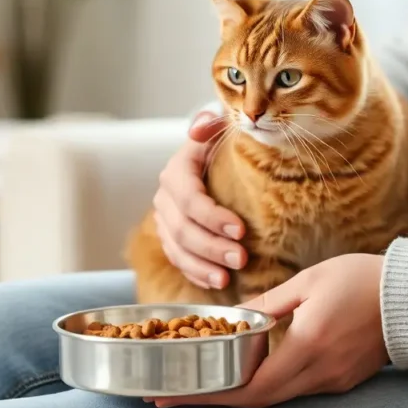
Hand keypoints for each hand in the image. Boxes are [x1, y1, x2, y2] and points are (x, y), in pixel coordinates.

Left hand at [152, 254, 389, 407]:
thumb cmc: (363, 279)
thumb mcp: (310, 281)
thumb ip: (271, 303)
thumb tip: (236, 317)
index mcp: (308, 345)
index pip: (249, 387)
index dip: (208, 395)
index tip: (172, 395)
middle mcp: (320, 372)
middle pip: (258, 400)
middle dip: (214, 398)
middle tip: (175, 391)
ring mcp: (334, 381)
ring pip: (277, 397)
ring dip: (241, 392)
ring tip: (205, 380)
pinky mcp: (344, 380)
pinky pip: (298, 389)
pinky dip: (269, 384)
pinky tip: (249, 370)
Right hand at [153, 110, 246, 288]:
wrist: (216, 160)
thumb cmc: (223, 146)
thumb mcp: (221, 130)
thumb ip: (212, 126)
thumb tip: (201, 128)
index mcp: (177, 171)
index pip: (189, 198)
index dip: (212, 217)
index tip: (241, 230)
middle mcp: (165, 197)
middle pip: (183, 229)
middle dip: (212, 247)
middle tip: (241, 259)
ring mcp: (165, 220)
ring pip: (178, 249)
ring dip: (203, 266)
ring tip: (228, 278)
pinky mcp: (171, 238)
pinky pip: (179, 261)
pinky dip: (196, 273)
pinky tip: (216, 282)